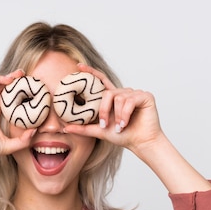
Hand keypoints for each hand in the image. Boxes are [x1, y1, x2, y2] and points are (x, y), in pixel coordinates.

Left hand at [64, 64, 210, 193]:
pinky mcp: (145, 96)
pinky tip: (126, 124)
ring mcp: (135, 93)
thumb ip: (83, 128)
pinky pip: (130, 100)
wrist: (141, 143)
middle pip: (108, 93)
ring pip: (119, 98)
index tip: (78, 66)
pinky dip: (125, 114)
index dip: (91, 72)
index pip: (101, 81)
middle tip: (105, 125)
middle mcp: (124, 93)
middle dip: (104, 110)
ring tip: (120, 127)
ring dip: (117, 116)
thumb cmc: (123, 136)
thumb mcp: (100, 131)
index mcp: (114, 98)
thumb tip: (65, 128)